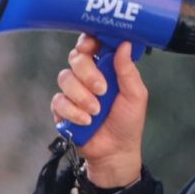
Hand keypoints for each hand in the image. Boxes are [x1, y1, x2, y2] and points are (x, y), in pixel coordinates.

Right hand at [48, 34, 147, 185]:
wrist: (115, 151)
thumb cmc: (127, 122)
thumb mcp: (135, 95)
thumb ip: (128, 70)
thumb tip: (124, 44)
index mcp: (106, 68)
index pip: (92, 45)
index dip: (88, 41)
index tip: (90, 46)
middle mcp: (87, 76)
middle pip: (76, 58)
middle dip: (88, 73)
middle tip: (102, 90)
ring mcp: (73, 92)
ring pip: (65, 78)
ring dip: (82, 96)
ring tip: (96, 111)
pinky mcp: (62, 108)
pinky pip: (59, 101)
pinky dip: (73, 111)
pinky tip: (86, 121)